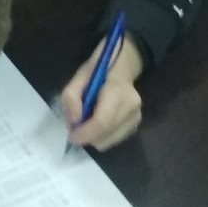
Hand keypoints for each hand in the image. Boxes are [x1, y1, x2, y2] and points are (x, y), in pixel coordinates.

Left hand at [59, 34, 144, 151]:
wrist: (122, 65)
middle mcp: (131, 108)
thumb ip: (71, 97)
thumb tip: (74, 122)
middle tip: (77, 125)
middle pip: (106, 136)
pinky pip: (115, 139)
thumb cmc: (99, 69)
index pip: (102, 123)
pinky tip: (99, 121)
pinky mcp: (136, 124)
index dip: (85, 134)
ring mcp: (136, 117)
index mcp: (117, 93)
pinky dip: (103, 135)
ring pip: (110, 141)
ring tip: (89, 120)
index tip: (71, 135)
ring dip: (95, 137)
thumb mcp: (79, 76)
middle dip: (87, 136)